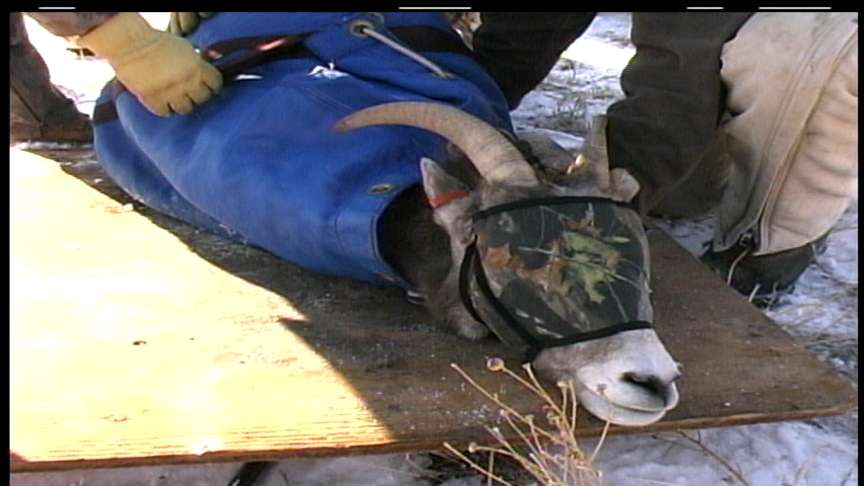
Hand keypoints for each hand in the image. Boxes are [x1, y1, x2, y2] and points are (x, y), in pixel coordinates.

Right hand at [77, 12, 222, 115]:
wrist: (129, 44)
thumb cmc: (157, 43)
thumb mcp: (185, 48)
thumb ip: (198, 62)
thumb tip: (208, 72)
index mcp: (196, 66)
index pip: (215, 84)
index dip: (213, 86)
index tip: (209, 87)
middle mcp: (187, 81)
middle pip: (202, 98)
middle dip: (198, 96)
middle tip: (191, 93)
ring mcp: (170, 92)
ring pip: (186, 109)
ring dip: (182, 104)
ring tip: (176, 99)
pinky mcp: (153, 99)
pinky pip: (165, 112)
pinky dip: (165, 109)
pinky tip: (164, 103)